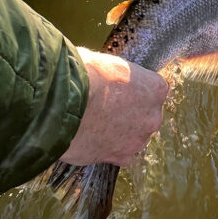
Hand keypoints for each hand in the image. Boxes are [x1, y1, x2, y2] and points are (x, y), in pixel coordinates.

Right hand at [60, 48, 168, 166]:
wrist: (63, 104)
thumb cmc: (83, 76)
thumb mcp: (103, 62)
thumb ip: (114, 74)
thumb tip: (104, 73)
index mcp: (154, 87)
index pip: (154, 89)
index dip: (134, 90)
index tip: (120, 90)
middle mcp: (153, 115)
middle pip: (146, 116)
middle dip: (129, 114)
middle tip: (105, 109)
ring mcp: (138, 139)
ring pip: (134, 137)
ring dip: (120, 133)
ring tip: (94, 126)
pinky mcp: (121, 157)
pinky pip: (120, 155)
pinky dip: (109, 150)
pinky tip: (92, 141)